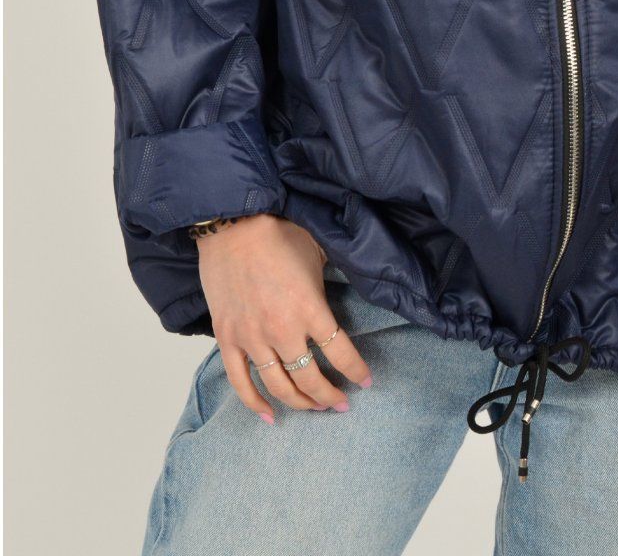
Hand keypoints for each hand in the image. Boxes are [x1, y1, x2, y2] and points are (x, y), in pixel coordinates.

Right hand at [195, 213, 371, 422]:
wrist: (233, 225)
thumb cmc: (279, 234)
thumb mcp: (318, 253)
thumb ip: (331, 282)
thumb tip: (348, 292)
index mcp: (309, 308)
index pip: (340, 353)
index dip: (356, 371)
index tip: (365, 382)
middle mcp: (282, 330)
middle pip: (311, 379)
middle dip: (330, 396)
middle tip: (341, 404)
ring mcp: (252, 338)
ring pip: (279, 386)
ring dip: (300, 403)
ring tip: (314, 408)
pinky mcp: (227, 339)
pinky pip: (240, 382)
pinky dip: (255, 404)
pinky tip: (270, 416)